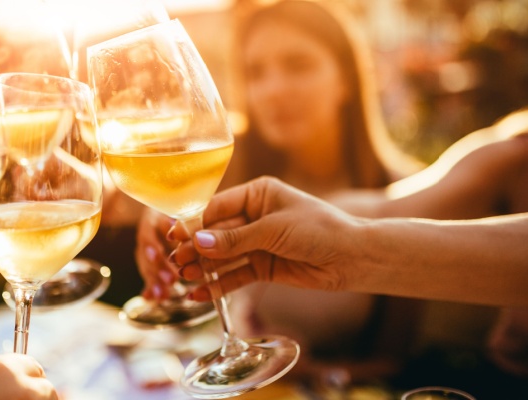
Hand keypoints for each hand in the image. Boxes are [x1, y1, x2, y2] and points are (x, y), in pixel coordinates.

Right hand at [134, 207, 179, 299]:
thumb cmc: (178, 207)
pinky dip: (151, 288)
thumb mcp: (179, 209)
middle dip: (158, 268)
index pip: (149, 235)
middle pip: (147, 254)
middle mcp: (145, 236)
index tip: (158, 256)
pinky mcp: (150, 262)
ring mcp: (145, 250)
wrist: (165, 206)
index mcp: (151, 221)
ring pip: (147, 267)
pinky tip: (152, 299)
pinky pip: (149, 276)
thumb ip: (182, 219)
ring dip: (155, 281)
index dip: (153, 246)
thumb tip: (178, 225)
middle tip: (171, 280)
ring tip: (163, 296)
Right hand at [169, 176, 358, 300]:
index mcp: (258, 194)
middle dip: (197, 247)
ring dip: (204, 267)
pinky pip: (236, 275)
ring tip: (183, 278)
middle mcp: (255, 216)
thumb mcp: (273, 230)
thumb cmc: (319, 230)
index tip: (175, 235)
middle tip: (176, 261)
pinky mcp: (263, 267)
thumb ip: (235, 239)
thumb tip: (198, 242)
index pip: (218, 207)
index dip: (195, 222)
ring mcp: (258, 243)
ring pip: (224, 256)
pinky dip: (219, 284)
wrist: (352, 258)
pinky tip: (201, 293)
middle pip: (217, 233)